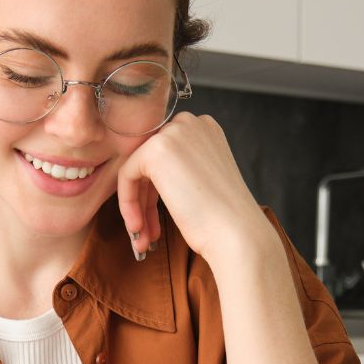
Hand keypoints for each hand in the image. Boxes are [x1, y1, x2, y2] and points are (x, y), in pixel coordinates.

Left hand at [115, 111, 270, 262]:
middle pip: (150, 163)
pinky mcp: (156, 149)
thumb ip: (179, 170)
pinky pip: (127, 176)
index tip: (157, 223)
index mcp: (205, 129)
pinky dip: (129, 204)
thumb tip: (146, 180)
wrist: (236, 233)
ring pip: (137, 170)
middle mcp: (191, 123)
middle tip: (146, 234)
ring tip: (142, 240)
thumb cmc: (223, 219)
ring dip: (138, 208)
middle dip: (145, 202)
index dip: (157, 192)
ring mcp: (174, 132)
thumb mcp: (202, 182)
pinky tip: (139, 229)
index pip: (167, 157)